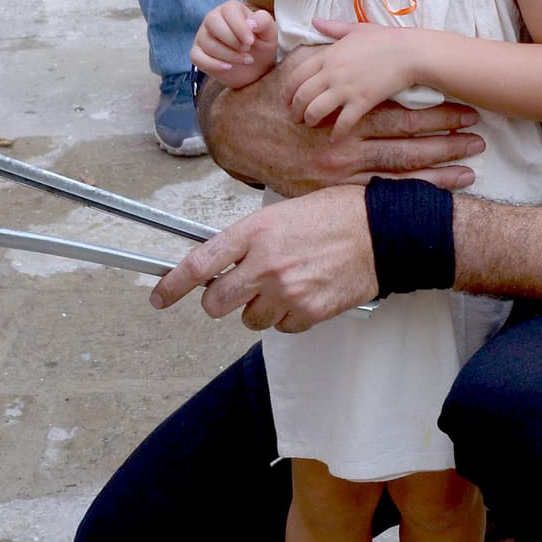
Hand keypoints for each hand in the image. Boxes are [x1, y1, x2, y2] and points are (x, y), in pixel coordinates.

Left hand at [150, 187, 377, 330]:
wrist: (381, 232)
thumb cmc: (335, 215)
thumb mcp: (282, 213)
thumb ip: (250, 239)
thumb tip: (223, 262)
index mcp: (255, 231)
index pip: (199, 264)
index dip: (172, 285)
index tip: (159, 296)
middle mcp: (265, 264)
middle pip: (216, 303)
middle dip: (220, 300)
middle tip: (235, 291)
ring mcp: (286, 291)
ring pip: (249, 319)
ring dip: (259, 308)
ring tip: (284, 285)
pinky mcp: (308, 312)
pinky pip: (282, 327)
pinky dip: (288, 316)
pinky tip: (304, 294)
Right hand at [192, 2, 278, 86]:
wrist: (255, 69)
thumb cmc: (261, 45)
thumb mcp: (269, 33)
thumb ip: (263, 22)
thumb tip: (250, 23)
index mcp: (230, 9)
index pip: (229, 10)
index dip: (239, 26)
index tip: (251, 42)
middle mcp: (213, 19)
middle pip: (212, 22)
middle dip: (232, 40)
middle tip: (247, 50)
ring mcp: (202, 36)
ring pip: (208, 43)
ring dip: (229, 55)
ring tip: (246, 60)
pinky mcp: (197, 53)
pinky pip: (197, 57)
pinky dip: (213, 64)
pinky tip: (228, 67)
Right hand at [202, 45, 484, 195]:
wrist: (234, 132)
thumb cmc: (270, 97)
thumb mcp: (301, 68)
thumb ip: (332, 53)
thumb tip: (356, 35)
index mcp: (346, 109)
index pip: (402, 112)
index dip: (436, 113)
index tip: (466, 109)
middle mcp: (346, 143)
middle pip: (407, 142)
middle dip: (446, 140)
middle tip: (479, 139)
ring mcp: (339, 170)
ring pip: (397, 171)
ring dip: (436, 171)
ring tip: (470, 170)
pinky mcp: (330, 190)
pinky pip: (375, 194)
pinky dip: (406, 195)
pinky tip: (432, 196)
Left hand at [287, 19, 418, 135]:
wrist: (410, 53)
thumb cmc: (386, 39)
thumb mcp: (356, 29)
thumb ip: (332, 27)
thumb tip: (315, 20)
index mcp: (328, 55)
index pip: (297, 74)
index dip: (288, 89)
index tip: (286, 98)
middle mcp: (332, 72)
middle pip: (301, 95)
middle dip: (294, 109)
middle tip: (295, 116)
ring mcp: (346, 88)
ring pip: (315, 110)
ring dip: (310, 120)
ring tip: (310, 124)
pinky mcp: (362, 102)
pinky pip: (342, 123)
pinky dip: (336, 134)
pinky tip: (334, 139)